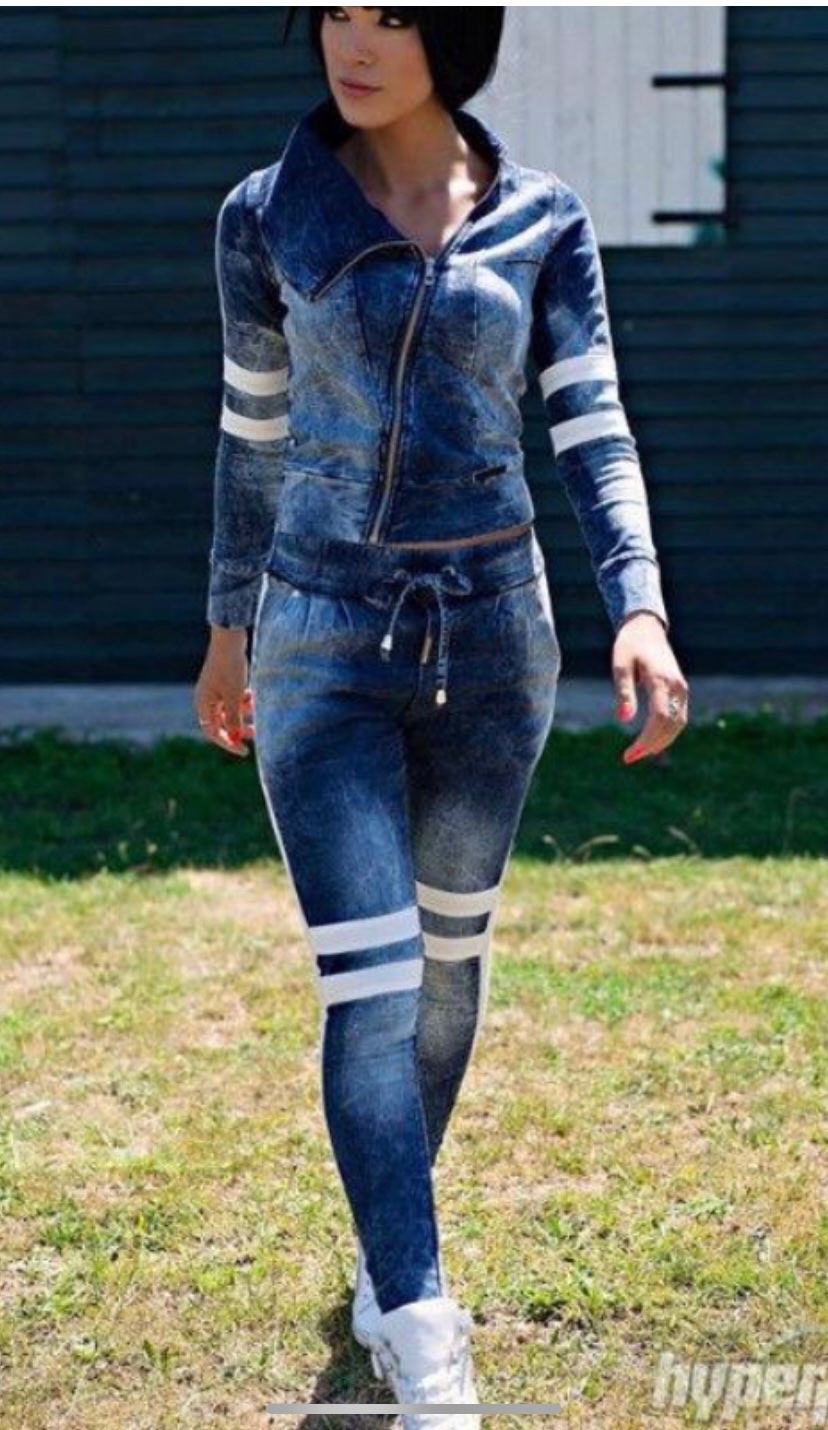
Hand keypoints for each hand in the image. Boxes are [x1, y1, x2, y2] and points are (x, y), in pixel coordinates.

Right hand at [193, 628, 255, 757]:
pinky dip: (243, 701)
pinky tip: (252, 694)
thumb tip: (235, 738)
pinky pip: (233, 699)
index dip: (228, 743)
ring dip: (243, 713)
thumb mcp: (234, 697)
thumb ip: (234, 719)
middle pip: (221, 723)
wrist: (230, 639)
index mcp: (203, 704)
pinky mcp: (224, 682)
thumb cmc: (230, 669)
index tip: (245, 751)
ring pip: (230, 711)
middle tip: (255, 734)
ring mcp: (214, 690)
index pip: (213, 732)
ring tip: (256, 706)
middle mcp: (206, 699)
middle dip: (238, 729)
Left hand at [613, 612, 688, 763]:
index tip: (629, 754)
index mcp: (661, 680)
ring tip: (638, 753)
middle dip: (651, 745)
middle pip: (670, 725)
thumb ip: (623, 692)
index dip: (646, 740)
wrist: (646, 628)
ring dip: (661, 742)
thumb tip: (623, 720)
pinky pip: (679, 717)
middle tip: (629, 758)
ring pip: (678, 724)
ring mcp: (682, 689)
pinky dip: (667, 733)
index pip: (658, 718)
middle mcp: (676, 686)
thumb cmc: (629, 646)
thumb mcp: (620, 665)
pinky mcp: (681, 691)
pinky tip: (651, 742)